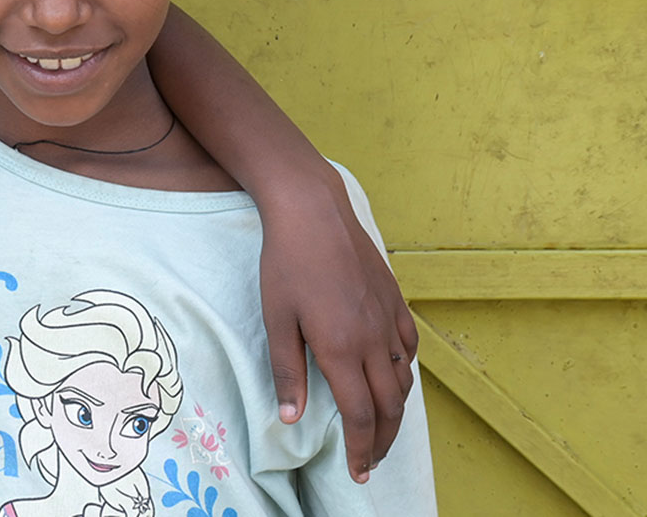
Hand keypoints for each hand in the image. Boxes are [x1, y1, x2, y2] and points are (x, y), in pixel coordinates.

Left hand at [259, 176, 416, 482]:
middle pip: (389, 406)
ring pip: (403, 380)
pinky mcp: (395, 301)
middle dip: (382, 441)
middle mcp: (373, 339)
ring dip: (394, 411)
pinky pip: (408, 349)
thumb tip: (292, 418)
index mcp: (342, 349)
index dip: (362, 449)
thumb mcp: (276, 319)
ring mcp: (389, 319)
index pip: (361, 416)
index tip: (359, 473)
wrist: (313, 212)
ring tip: (380, 429)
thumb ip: (287, 371)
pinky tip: (391, 378)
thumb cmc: (286, 263)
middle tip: (371, 462)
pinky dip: (403, 373)